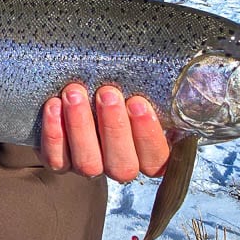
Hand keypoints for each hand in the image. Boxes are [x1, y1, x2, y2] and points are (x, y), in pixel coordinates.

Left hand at [38, 83, 169, 181]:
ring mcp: (89, 166)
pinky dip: (54, 133)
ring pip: (88, 163)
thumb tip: (186, 72)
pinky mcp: (61, 163)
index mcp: (147, 154)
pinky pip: (56, 158)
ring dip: (81, 126)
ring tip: (75, 93)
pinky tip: (54, 105)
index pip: (156, 160)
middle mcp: (119, 165)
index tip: (138, 103)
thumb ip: (158, 91)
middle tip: (107, 92)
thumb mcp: (141, 90)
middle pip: (121, 165)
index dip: (148, 136)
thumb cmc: (121, 91)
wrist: (82, 94)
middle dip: (114, 127)